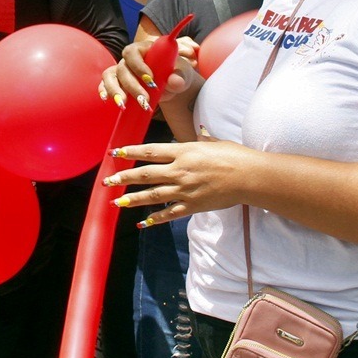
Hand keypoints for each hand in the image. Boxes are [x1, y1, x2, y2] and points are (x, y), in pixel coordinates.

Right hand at [99, 37, 201, 113]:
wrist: (172, 85)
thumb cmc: (177, 74)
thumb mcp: (183, 74)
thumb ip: (180, 76)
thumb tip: (174, 81)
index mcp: (144, 49)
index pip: (133, 52)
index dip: (138, 65)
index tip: (150, 80)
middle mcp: (130, 59)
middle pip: (122, 68)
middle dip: (131, 86)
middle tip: (144, 101)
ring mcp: (122, 71)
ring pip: (110, 76)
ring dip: (115, 90)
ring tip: (123, 105)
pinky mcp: (118, 82)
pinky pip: (105, 84)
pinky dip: (104, 91)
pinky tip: (108, 100)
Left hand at [106, 135, 257, 225]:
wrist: (250, 177)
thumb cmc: (236, 156)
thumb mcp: (215, 143)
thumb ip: (202, 140)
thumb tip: (200, 134)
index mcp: (184, 151)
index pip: (151, 151)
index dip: (131, 152)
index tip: (115, 153)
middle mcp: (180, 170)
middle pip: (145, 174)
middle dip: (124, 177)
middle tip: (107, 181)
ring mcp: (185, 189)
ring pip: (153, 195)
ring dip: (133, 199)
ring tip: (116, 202)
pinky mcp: (193, 205)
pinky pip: (169, 213)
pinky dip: (155, 219)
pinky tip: (142, 223)